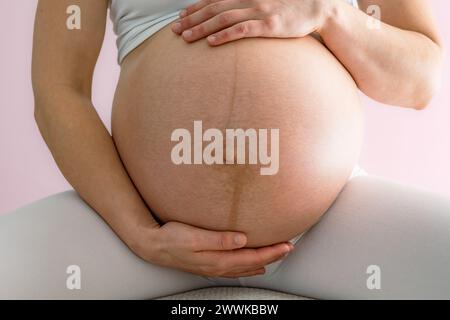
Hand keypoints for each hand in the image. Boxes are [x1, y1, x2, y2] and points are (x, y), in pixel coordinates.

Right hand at [133, 221, 293, 277]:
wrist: (154, 246)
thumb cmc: (172, 238)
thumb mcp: (194, 236)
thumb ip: (219, 239)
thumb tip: (243, 239)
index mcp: (218, 259)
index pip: (251, 257)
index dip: (271, 252)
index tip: (286, 245)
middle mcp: (218, 266)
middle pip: (252, 264)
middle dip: (271, 256)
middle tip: (288, 248)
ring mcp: (213, 267)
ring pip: (244, 268)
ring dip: (262, 262)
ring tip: (275, 256)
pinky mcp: (208, 264)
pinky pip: (235, 268)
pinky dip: (248, 266)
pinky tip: (251, 265)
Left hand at [172, 0, 332, 45]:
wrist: (318, 6)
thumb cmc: (291, 5)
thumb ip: (247, 3)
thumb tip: (231, 10)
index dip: (196, 7)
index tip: (181, 15)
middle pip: (213, 8)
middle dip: (192, 18)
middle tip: (175, 29)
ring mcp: (259, 11)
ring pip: (223, 19)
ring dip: (202, 28)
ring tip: (185, 37)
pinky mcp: (269, 26)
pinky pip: (242, 30)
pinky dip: (224, 36)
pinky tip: (211, 43)